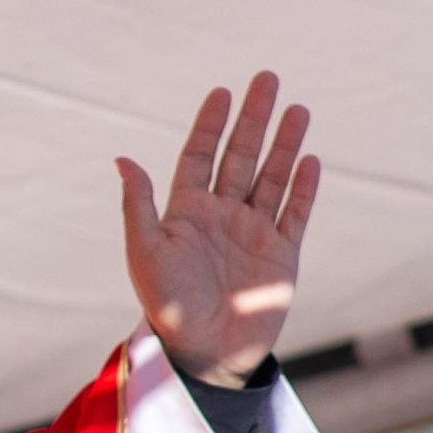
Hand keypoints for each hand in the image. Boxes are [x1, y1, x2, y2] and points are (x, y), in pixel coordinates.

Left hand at [117, 73, 320, 386]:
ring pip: (272, 177)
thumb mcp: (145, 252)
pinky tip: (311, 160)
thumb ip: (138, 205)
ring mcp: (254, 233)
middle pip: (240, 156)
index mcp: (186, 212)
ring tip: (298, 109)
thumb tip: (122, 158)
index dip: (210, 125)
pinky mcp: (282, 255)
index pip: (200, 156)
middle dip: (254, 119)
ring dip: (284, 144)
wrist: (203, 353)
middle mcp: (221, 216)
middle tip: (268, 79)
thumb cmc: (167, 305)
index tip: (221, 92)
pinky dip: (304, 188)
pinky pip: (295, 214)